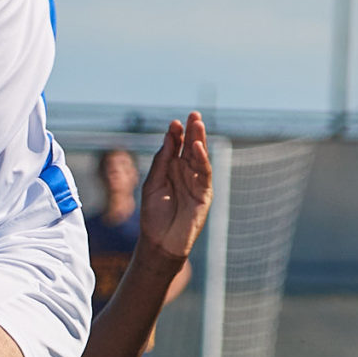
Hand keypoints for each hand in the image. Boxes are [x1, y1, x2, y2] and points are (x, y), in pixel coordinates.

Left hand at [137, 113, 212, 259]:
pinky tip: (198, 147)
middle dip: (192, 131)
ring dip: (200, 140)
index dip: (176, 134)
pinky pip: (205, 173)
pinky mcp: (204, 194)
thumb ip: (162, 161)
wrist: (160, 242)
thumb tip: (169, 137)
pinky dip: (202, 160)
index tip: (174, 123)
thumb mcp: (153, 183)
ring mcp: (196, 183)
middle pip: (190, 148)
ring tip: (198, 124)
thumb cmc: (153, 215)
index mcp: (170, 170)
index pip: (176, 147)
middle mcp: (185, 173)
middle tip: (193, 114)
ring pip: (200, 157)